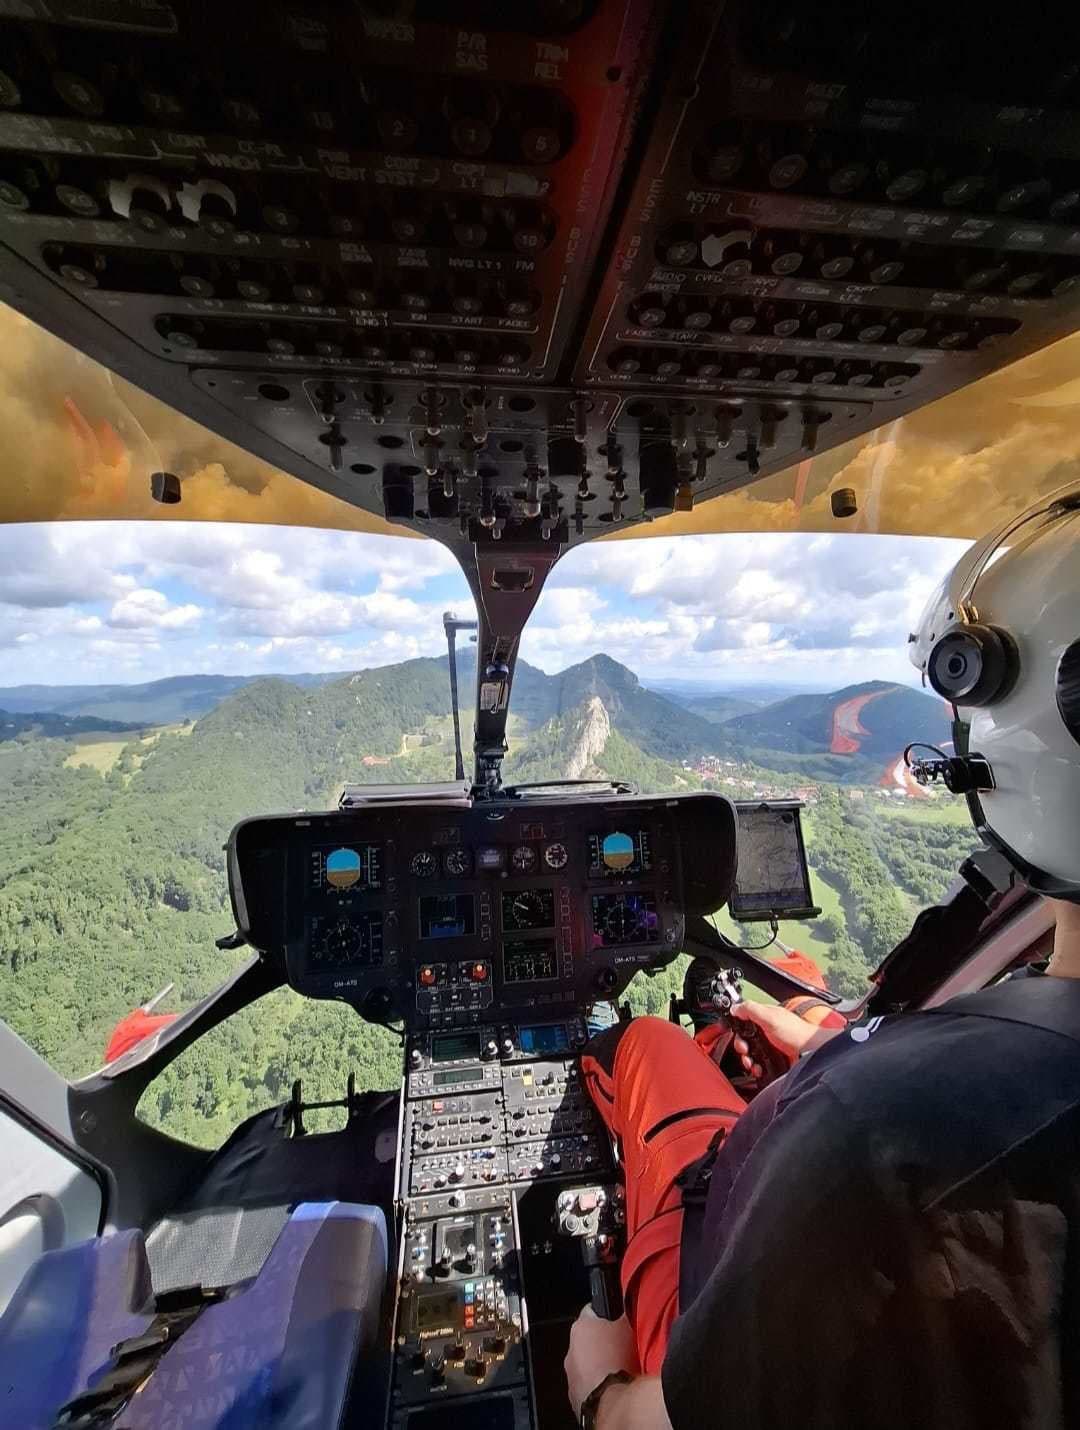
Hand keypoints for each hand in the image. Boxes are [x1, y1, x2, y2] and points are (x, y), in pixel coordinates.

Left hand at [564, 1305, 637, 1419]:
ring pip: (586, 1365)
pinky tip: (612, 1389)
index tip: (616, 1318)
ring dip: (599, 1366)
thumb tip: (626, 1303)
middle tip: (622, 1348)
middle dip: (603, 1343)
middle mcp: (570, 1350)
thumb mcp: (627, 1327)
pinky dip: (598, 1387)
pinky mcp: (575, 1399)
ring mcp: (571, 1377)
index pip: (591, 1310)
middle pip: (588, 1340)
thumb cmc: (618, 1361)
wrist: (612, 1402)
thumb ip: (625, 1312)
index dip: (606, 1313)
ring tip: (619, 1371)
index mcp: (580, 1327)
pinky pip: (587, 1387)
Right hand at [730, 1001, 840, 1077]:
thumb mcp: (771, 1017)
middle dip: (742, 1047)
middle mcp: (766, 1032)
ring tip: (752, 1063)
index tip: (738, 1036)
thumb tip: (735, 1008)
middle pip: (745, 1040)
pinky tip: (759, 1070)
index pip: (744, 1021)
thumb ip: (751, 1009)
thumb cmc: (796, 1033)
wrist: (810, 1054)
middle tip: (746, 1051)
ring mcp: (770, 1047)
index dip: (738, 1029)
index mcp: (764, 1018)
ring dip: (748, 1060)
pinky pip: (759, 1065)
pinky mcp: (773, 1060)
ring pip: (751, 1054)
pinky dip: (756, 1069)